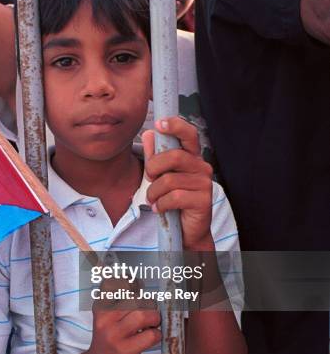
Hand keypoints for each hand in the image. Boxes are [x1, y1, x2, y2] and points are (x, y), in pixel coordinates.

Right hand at [87, 286, 160, 353]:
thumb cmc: (108, 339)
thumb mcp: (107, 318)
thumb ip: (120, 300)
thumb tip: (139, 282)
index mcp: (101, 308)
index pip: (114, 284)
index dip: (131, 282)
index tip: (139, 285)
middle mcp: (105, 319)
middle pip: (134, 299)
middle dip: (149, 305)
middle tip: (151, 314)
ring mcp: (114, 335)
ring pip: (141, 315)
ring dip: (154, 319)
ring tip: (153, 324)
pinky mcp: (125, 351)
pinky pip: (150, 335)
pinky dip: (156, 334)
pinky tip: (152, 337)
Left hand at [142, 117, 213, 249]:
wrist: (187, 229)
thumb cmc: (174, 199)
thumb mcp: (161, 176)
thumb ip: (155, 156)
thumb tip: (149, 134)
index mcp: (192, 157)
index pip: (189, 134)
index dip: (175, 126)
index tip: (159, 124)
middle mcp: (202, 167)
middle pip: (174, 156)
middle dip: (154, 167)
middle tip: (149, 179)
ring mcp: (205, 183)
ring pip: (170, 180)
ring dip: (154, 192)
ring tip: (153, 199)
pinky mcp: (203, 200)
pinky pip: (175, 197)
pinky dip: (161, 204)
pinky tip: (160, 208)